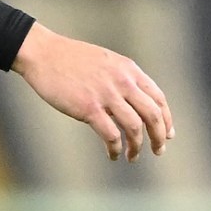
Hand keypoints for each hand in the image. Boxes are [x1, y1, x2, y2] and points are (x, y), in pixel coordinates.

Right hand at [11, 25, 172, 161]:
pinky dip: (115, 149)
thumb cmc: (71, 59)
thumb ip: (123, 78)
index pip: (158, 98)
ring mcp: (106, 95)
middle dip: (159, 137)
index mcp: (129, 70)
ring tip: (132, 157)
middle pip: (153, 115)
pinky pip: (111, 135)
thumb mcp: (106, 62)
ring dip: (137, 147)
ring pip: (135, 128)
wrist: (43, 53)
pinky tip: (112, 155)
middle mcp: (123, 82)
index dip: (166, 119)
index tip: (167, 134)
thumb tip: (135, 101)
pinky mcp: (88, 108)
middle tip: (158, 150)